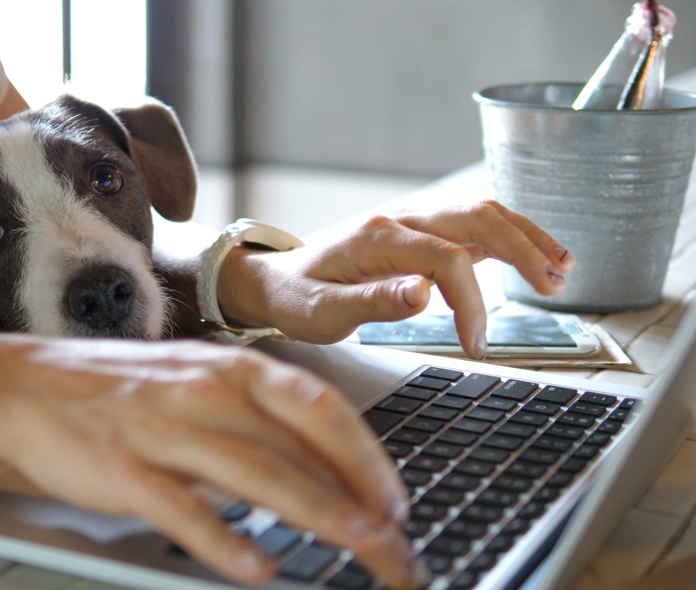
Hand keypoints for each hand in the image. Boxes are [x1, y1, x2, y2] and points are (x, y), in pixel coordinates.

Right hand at [0, 337, 426, 587]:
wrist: (26, 385)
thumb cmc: (122, 389)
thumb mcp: (197, 385)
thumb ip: (257, 422)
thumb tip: (325, 469)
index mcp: (230, 368)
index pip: (319, 407)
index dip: (367, 456)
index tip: (396, 500)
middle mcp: (205, 392)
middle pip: (299, 446)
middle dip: (358, 497)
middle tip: (395, 544)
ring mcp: (163, 428)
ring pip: (254, 472)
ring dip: (315, 511)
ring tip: (357, 545)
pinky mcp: (122, 468)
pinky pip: (182, 507)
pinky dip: (223, 539)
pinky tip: (257, 568)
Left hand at [217, 200, 574, 358]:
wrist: (274, 279)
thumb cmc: (295, 298)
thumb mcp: (320, 312)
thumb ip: (371, 302)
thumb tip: (423, 294)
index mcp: (378, 239)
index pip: (446, 258)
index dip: (471, 301)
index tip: (476, 343)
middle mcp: (400, 221)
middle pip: (476, 217)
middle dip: (522, 249)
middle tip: (553, 288)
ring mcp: (411, 222)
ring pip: (480, 213)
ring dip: (524, 236)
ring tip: (561, 268)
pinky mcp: (418, 234)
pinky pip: (471, 225)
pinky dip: (508, 237)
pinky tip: (535, 257)